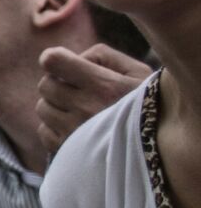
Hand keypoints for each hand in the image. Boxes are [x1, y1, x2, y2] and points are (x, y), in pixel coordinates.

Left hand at [37, 44, 152, 152]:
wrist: (164, 152)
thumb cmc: (151, 105)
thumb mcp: (138, 72)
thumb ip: (103, 56)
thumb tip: (73, 57)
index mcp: (104, 85)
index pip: (53, 61)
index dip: (54, 59)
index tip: (63, 64)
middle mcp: (86, 108)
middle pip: (45, 85)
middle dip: (57, 83)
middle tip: (76, 90)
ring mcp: (75, 131)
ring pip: (42, 108)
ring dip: (55, 106)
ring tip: (79, 110)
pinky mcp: (69, 152)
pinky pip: (43, 131)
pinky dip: (54, 128)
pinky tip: (75, 128)